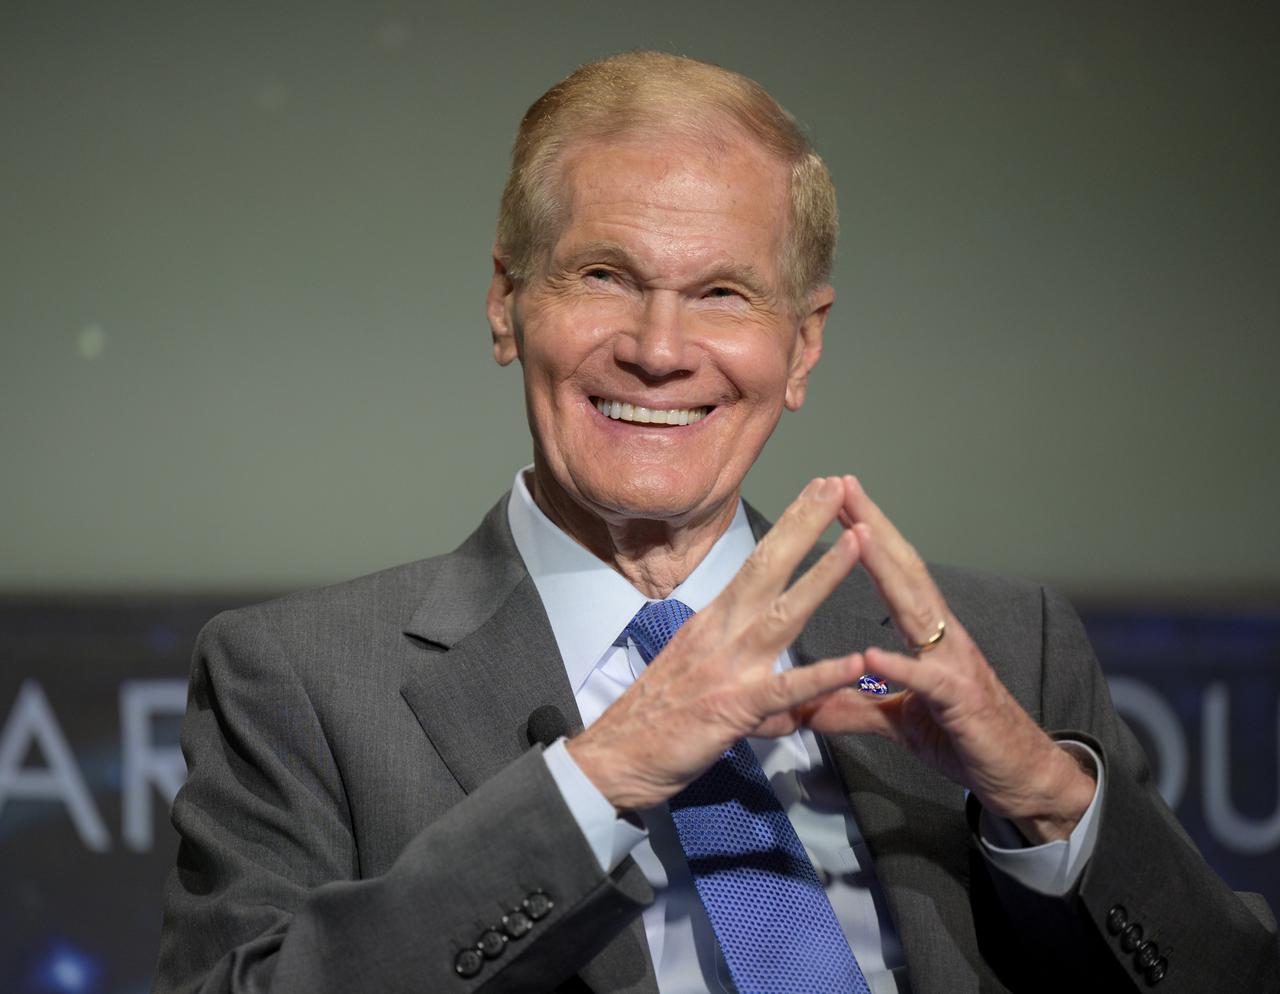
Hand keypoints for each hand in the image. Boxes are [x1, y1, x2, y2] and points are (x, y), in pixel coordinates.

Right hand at [567, 476, 867, 811]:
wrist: (613, 757)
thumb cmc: (653, 720)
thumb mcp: (700, 678)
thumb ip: (743, 671)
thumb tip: (778, 687)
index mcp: (713, 621)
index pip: (756, 562)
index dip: (788, 526)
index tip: (815, 492)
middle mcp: (721, 632)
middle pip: (768, 566)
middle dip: (804, 523)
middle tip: (835, 484)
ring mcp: (728, 667)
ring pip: (783, 612)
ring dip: (823, 575)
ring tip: (858, 541)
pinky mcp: (734, 707)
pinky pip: (786, 689)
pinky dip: (822, 674)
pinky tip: (854, 661)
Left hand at [801, 476, 1095, 842]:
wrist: (1021, 778)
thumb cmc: (966, 738)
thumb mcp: (898, 721)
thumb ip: (855, 708)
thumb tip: (808, 706)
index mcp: (928, 634)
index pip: (893, 573)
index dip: (865, 535)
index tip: (837, 499)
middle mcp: (943, 637)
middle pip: (905, 571)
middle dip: (874, 526)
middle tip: (844, 485)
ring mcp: (955, 665)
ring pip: (919, 609)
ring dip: (888, 570)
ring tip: (859, 535)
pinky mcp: (961, 702)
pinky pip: (927, 681)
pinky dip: (901, 666)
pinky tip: (874, 652)